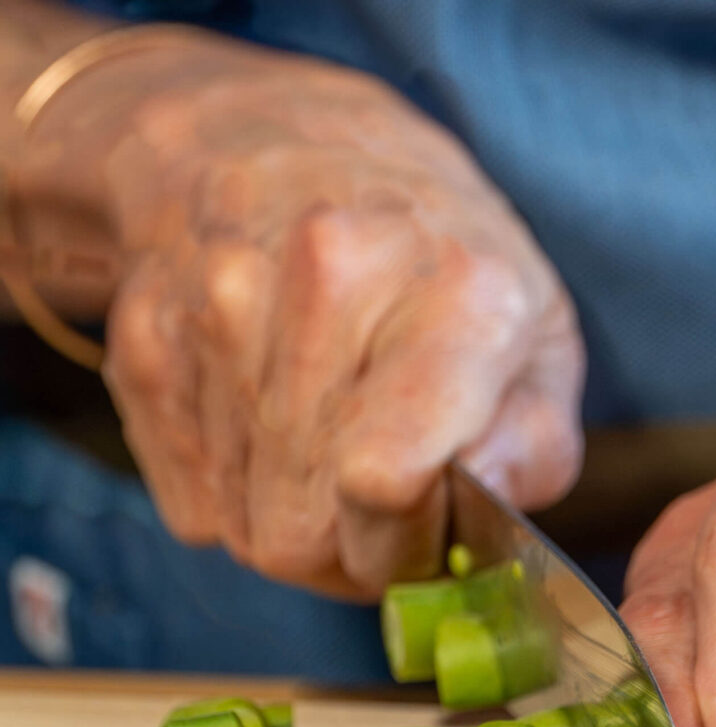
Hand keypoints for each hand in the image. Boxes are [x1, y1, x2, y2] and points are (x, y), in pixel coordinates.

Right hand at [36, 35, 583, 596]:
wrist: (276, 148)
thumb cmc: (434, 260)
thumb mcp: (535, 336)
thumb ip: (530, 448)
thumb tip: (475, 531)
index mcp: (453, 292)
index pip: (388, 482)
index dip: (407, 545)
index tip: (424, 527)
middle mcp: (323, 287)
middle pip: (306, 535)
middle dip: (353, 552)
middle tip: (382, 495)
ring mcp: (216, 315)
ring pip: (247, 531)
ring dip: (296, 522)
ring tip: (327, 440)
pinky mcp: (144, 350)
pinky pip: (195, 503)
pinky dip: (239, 493)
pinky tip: (268, 422)